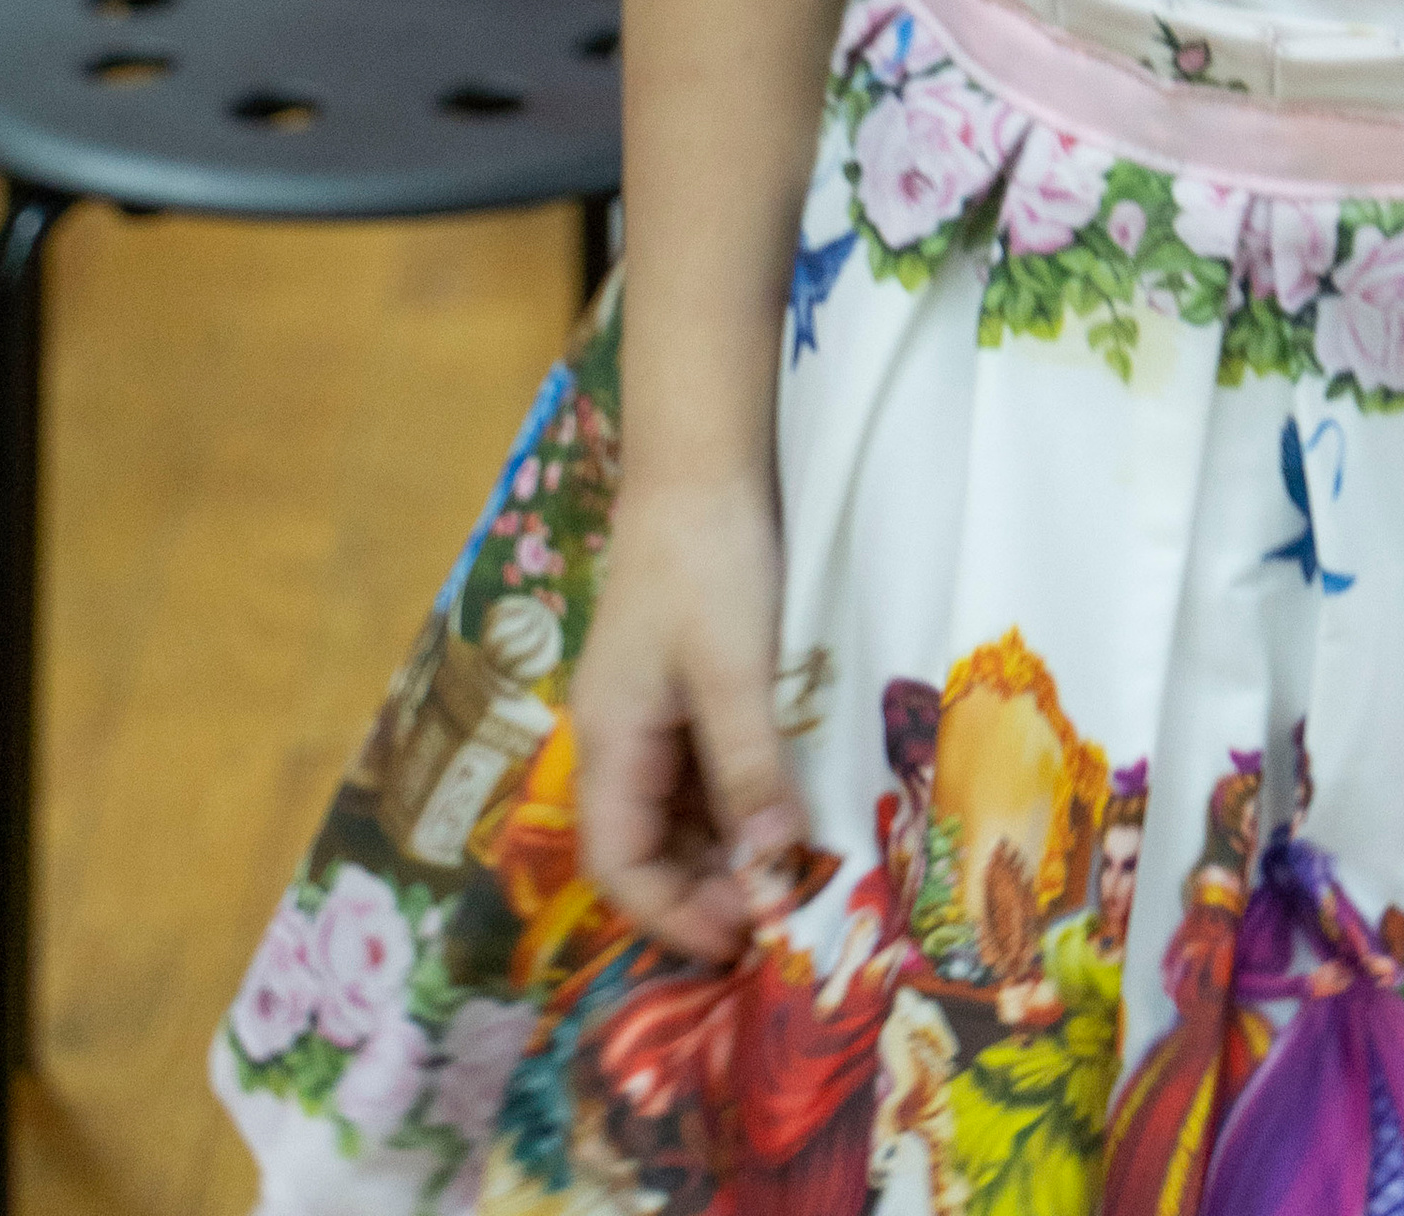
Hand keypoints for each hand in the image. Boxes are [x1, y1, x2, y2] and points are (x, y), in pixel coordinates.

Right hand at [571, 473, 808, 963]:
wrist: (702, 462)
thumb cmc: (705, 563)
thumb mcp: (732, 670)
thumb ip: (750, 770)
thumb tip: (771, 873)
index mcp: (609, 741)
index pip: (618, 865)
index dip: (671, 916)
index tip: (741, 941)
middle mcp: (620, 738)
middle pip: (647, 849)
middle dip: (705, 893)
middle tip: (781, 917)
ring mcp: (652, 713)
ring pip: (681, 816)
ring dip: (728, 853)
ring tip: (794, 874)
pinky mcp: (687, 689)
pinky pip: (705, 773)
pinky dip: (742, 805)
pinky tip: (790, 812)